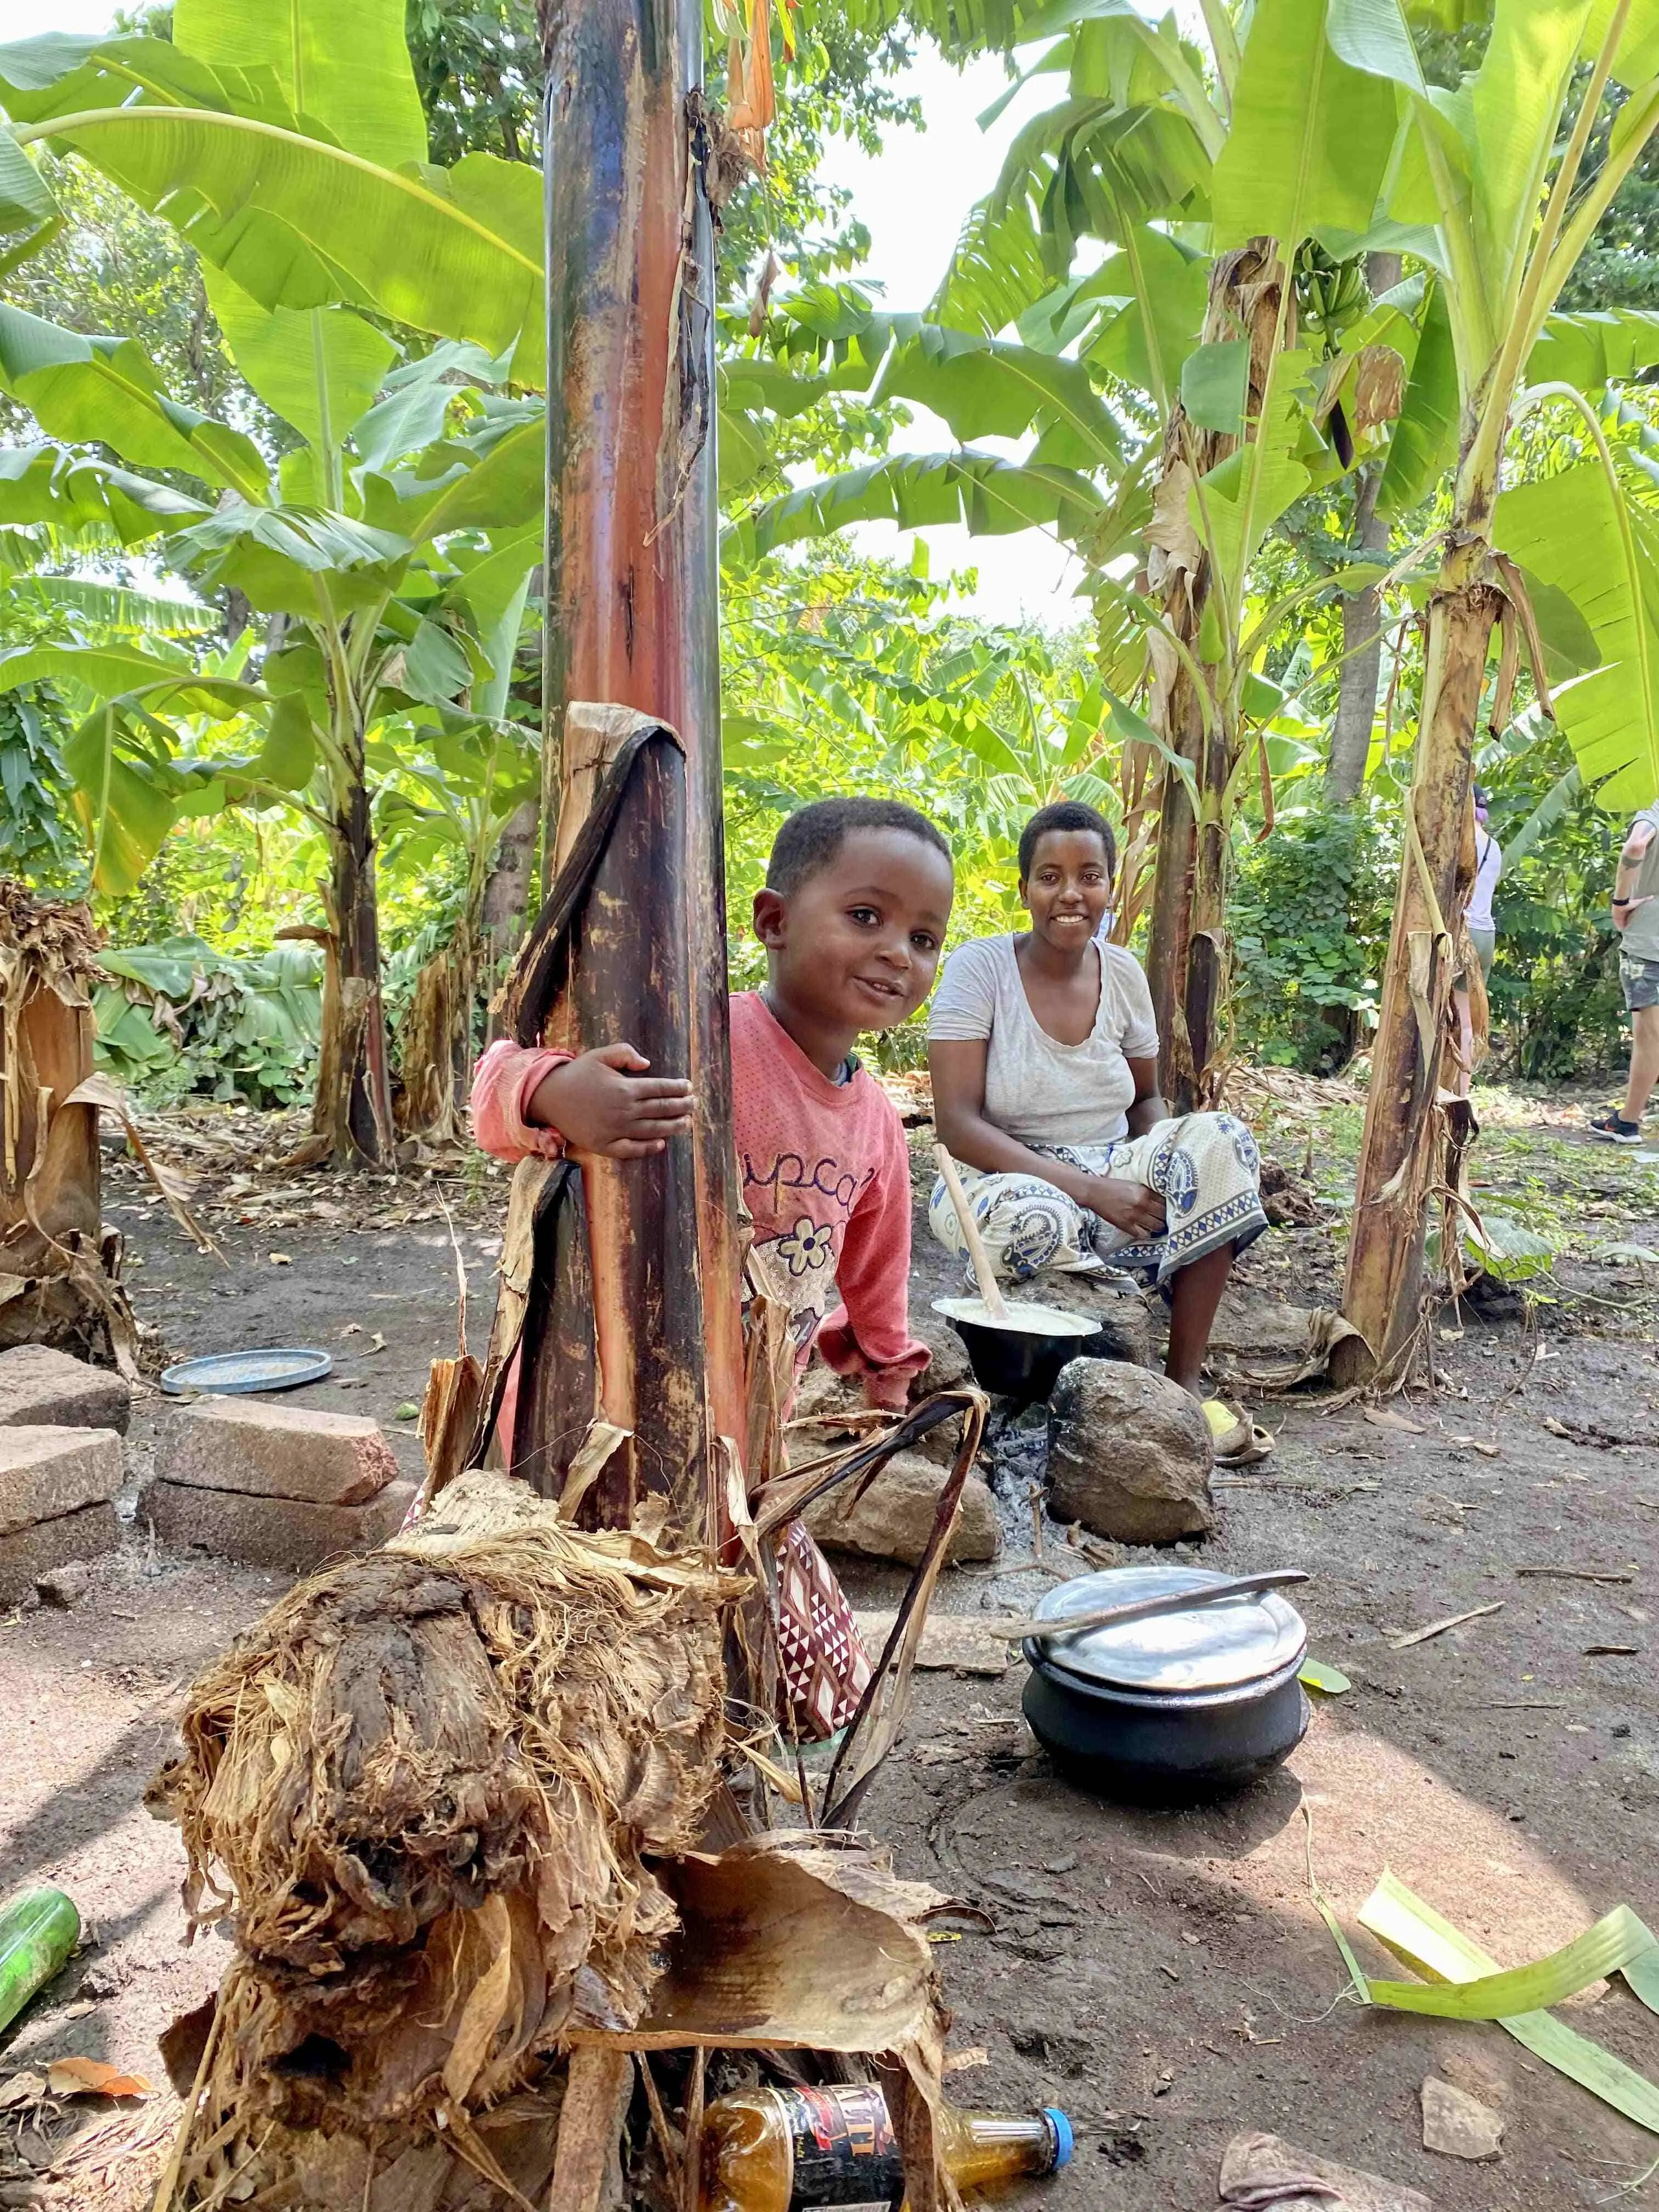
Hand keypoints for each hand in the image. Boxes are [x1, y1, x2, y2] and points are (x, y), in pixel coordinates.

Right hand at [527, 1043, 693, 1159]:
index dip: (678, 1088)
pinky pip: (632, 1150)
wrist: (550, 1097)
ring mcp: (615, 1130)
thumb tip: (647, 1064)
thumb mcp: (600, 1055)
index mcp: (625, 1088)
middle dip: (681, 1106)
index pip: (660, 1089)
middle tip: (694, 1105)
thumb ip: (625, 1054)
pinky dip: (648, 1148)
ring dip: (673, 1127)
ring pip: (652, 1130)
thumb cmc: (578, 1074)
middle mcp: (624, 1110)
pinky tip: (660, 1144)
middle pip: (661, 1110)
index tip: (689, 1088)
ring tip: (687, 1124)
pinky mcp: (604, 1145)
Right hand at [1080, 1174, 1166, 1239]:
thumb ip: (1147, 1192)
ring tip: (1155, 1225)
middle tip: (1164, 1218)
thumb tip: (1160, 1200)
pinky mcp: (1125, 1225)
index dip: (1168, 1206)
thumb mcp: (1133, 1184)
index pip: (1165, 1202)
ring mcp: (1134, 1216)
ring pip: (1156, 1226)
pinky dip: (1145, 1233)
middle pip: (1163, 1215)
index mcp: (1144, 1192)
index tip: (1169, 1208)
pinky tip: (1144, 1230)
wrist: (1094, 1192)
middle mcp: (1141, 1204)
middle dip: (1165, 1217)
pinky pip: (1142, 1234)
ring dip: (1157, 1226)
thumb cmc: (1113, 1186)